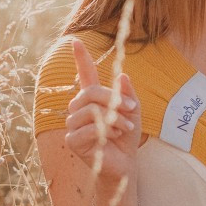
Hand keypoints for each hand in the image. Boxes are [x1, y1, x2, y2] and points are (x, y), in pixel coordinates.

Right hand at [64, 38, 142, 180]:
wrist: (125, 164)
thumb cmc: (127, 137)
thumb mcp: (133, 113)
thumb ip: (128, 95)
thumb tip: (122, 75)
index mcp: (93, 99)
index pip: (85, 75)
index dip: (80, 59)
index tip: (75, 41)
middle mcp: (78, 109)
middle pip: (91, 92)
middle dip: (114, 99)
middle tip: (131, 108)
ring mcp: (73, 124)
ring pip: (90, 109)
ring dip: (114, 118)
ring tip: (124, 128)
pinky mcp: (72, 140)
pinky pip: (88, 128)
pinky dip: (106, 131)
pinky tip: (113, 137)